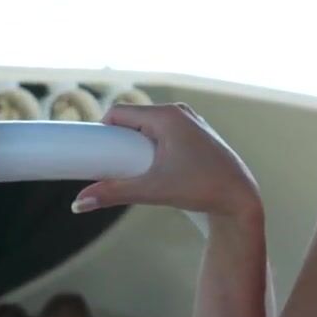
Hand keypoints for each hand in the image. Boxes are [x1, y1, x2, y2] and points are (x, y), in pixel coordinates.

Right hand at [70, 103, 261, 221]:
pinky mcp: (196, 134)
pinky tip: (147, 163)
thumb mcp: (152, 190)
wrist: (239, 197)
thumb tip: (77, 204)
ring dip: (135, 143)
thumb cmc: (200, 189)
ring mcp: (190, 121)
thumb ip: (113, 193)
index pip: (120, 112)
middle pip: (134, 118)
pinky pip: (164, 131)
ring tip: (127, 168)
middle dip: (118, 140)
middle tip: (108, 165)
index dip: (102, 131)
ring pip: (149, 125)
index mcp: (167, 116)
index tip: (91, 152)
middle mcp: (179, 112)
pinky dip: (151, 144)